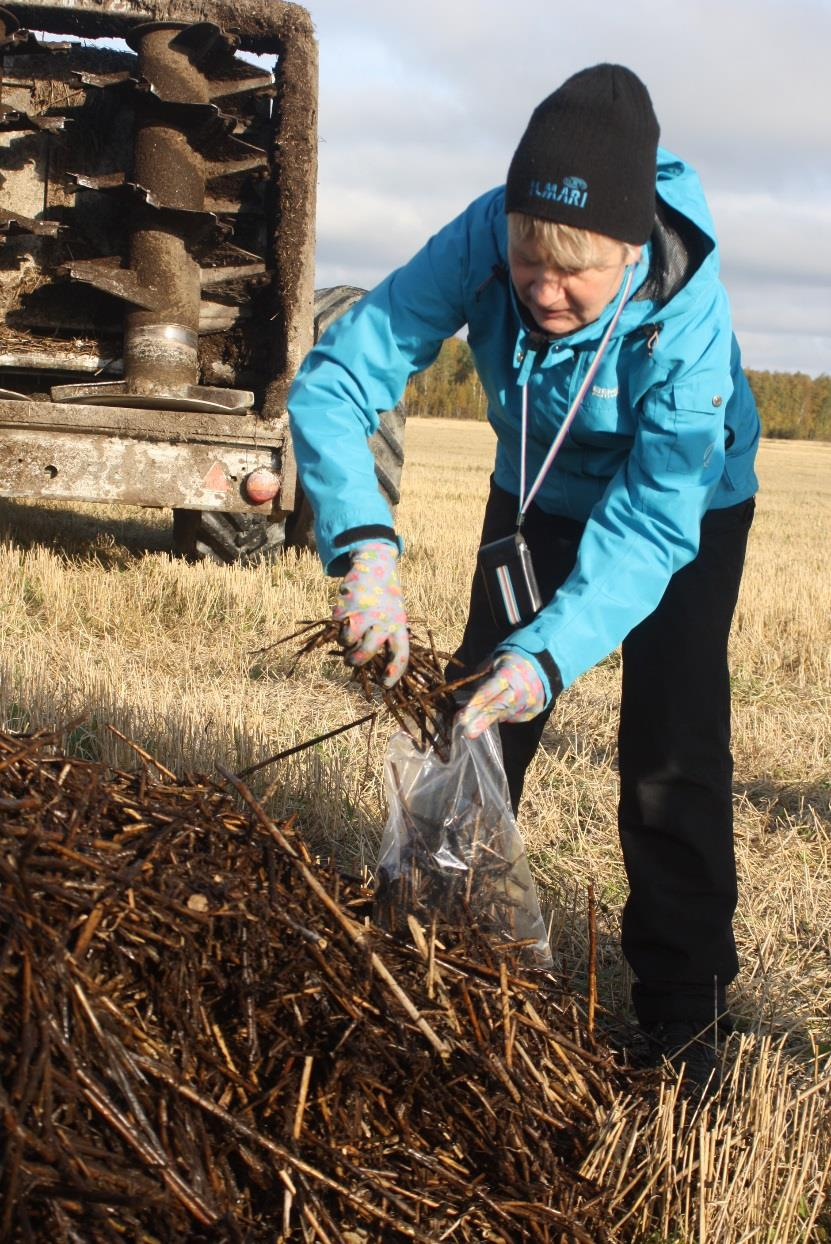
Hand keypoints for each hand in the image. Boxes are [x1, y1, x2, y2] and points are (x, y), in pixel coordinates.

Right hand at [332, 541, 408, 686]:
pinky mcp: (346, 604)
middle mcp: (383, 620)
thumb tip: (375, 671)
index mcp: (399, 626)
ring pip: (347, 641)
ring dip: (344, 643)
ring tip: (347, 636)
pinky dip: (337, 626)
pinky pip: (336, 626)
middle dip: (357, 659)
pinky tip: (343, 617)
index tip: (385, 685)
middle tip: (352, 659)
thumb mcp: (395, 617)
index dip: (393, 673)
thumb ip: (387, 640)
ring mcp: (363, 612)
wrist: (375, 566)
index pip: (400, 655)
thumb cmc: (386, 601)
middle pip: (367, 652)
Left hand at [457, 653, 545, 738]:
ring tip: (492, 706)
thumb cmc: (512, 662)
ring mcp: (529, 702)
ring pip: (505, 715)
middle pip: (497, 708)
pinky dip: (507, 714)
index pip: (488, 692)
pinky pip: (515, 718)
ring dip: (494, 715)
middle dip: (481, 721)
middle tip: (469, 733)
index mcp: (507, 675)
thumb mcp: (495, 661)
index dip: (475, 706)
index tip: (462, 718)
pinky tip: (507, 705)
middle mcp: (520, 690)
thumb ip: (482, 677)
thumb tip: (469, 697)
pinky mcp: (535, 710)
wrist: (542, 664)